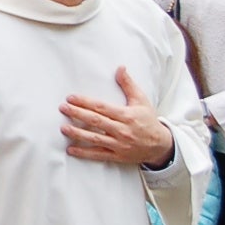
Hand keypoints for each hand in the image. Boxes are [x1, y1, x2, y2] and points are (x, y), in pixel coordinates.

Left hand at [61, 66, 175, 168]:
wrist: (161, 145)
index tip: (71, 98)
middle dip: (78, 114)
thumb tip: (120, 68)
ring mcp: (119, 144)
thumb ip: (128, 85)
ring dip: (78, 133)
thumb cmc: (148, 121)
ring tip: (64, 128)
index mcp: (127, 116)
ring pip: (95, 138)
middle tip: (63, 108)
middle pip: (96, 121)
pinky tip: (71, 149)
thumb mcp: (141, 101)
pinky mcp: (117, 156)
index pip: (102, 107)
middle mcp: (122, 130)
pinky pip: (99, 154)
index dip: (85, 102)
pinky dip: (84, 153)